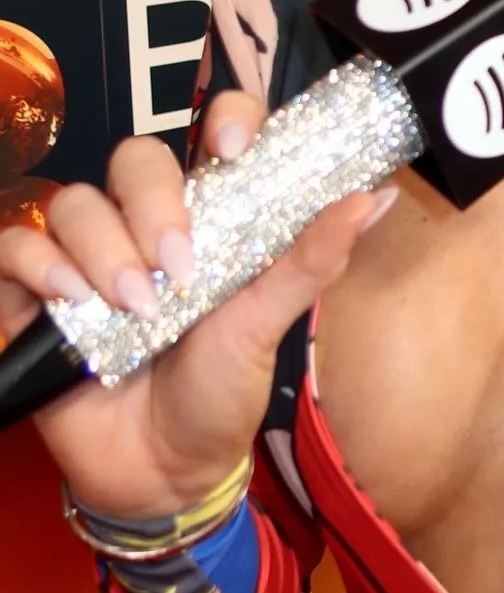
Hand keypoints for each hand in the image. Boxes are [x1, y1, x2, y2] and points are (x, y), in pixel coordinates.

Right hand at [0, 91, 395, 520]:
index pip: (213, 130)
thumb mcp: (267, 326)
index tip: (232, 151)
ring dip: (103, 247)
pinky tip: (67, 299)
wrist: (164, 473)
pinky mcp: (35, 294)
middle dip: (153, 203)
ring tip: (136, 306)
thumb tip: (378, 199)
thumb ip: (311, 260)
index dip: (224, 119)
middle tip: (178, 266)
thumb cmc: (221, 392)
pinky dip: (38, 264)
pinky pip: (14, 246)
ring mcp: (87, 255)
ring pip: (73, 201)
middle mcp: (146, 224)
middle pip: (134, 159)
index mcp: (211, 217)